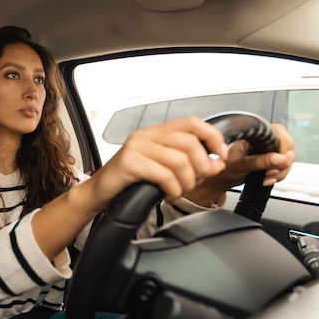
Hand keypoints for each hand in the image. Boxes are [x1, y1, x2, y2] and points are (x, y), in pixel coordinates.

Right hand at [91, 116, 227, 205]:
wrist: (99, 193)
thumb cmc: (129, 182)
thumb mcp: (163, 170)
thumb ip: (189, 164)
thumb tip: (216, 163)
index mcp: (156, 132)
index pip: (193, 123)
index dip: (212, 137)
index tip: (220, 156)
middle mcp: (147, 135)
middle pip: (189, 143)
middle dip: (201, 167)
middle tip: (195, 182)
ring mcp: (137, 147)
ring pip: (180, 160)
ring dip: (187, 182)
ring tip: (179, 191)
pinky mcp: (130, 163)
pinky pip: (164, 174)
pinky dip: (173, 189)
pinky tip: (169, 195)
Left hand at [186, 124, 296, 205]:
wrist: (219, 179)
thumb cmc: (224, 166)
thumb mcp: (241, 163)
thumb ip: (260, 161)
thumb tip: (280, 158)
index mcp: (256, 134)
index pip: (281, 135)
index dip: (284, 149)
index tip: (279, 161)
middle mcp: (264, 140)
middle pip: (288, 148)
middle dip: (282, 164)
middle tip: (270, 173)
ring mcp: (268, 151)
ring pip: (287, 160)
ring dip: (281, 172)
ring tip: (266, 178)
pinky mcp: (270, 162)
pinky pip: (283, 168)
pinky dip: (278, 176)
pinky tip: (267, 180)